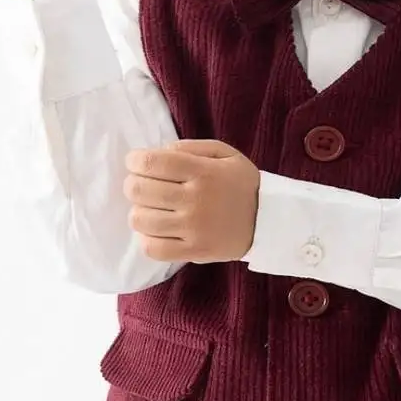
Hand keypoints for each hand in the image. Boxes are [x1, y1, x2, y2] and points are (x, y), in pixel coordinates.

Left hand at [124, 139, 260, 263]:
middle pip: (141, 190)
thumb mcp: (224, 154)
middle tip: (141, 184)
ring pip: (141, 219)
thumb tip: (157, 152)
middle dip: (133, 184)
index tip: (135, 161)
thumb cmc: (241, 184)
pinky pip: (153, 248)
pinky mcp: (194, 251)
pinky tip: (155, 229)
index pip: (153, 163)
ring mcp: (193, 228)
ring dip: (138, 210)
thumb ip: (190, 148)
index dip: (135, 160)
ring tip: (149, 208)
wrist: (268, 220)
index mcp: (203, 172)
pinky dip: (146, 237)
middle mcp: (196, 200)